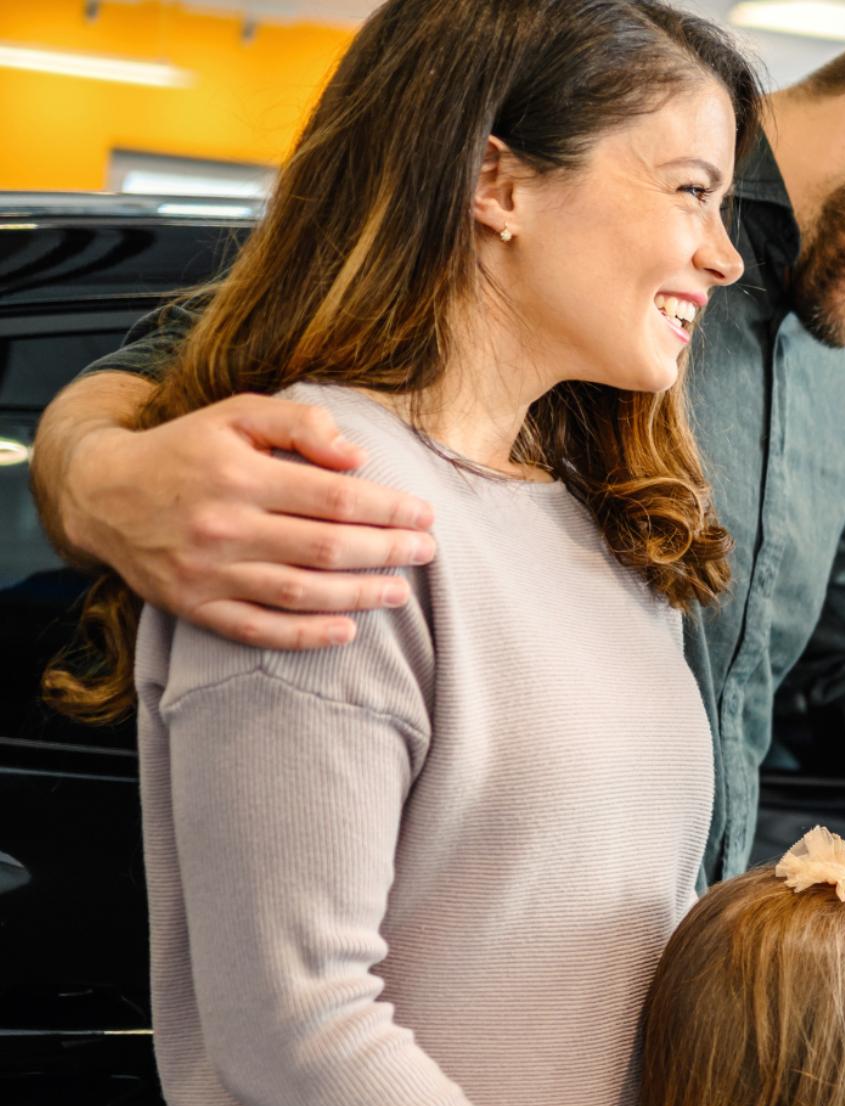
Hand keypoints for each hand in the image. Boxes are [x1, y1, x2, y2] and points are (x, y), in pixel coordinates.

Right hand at [65, 393, 437, 649]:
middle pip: (326, 546)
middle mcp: (224, 525)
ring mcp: (208, 572)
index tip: (424, 514)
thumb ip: (299, 423)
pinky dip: (305, 636)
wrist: (101, 494)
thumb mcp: (236, 413)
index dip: (388, 508)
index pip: (334, 496)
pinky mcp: (195, 606)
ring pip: (300, 591)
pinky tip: (346, 631)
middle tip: (426, 552)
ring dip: (358, 595)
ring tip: (399, 591)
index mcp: (240, 474)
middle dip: (386, 551)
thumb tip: (356, 455)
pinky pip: (258, 629)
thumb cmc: (184, 449)